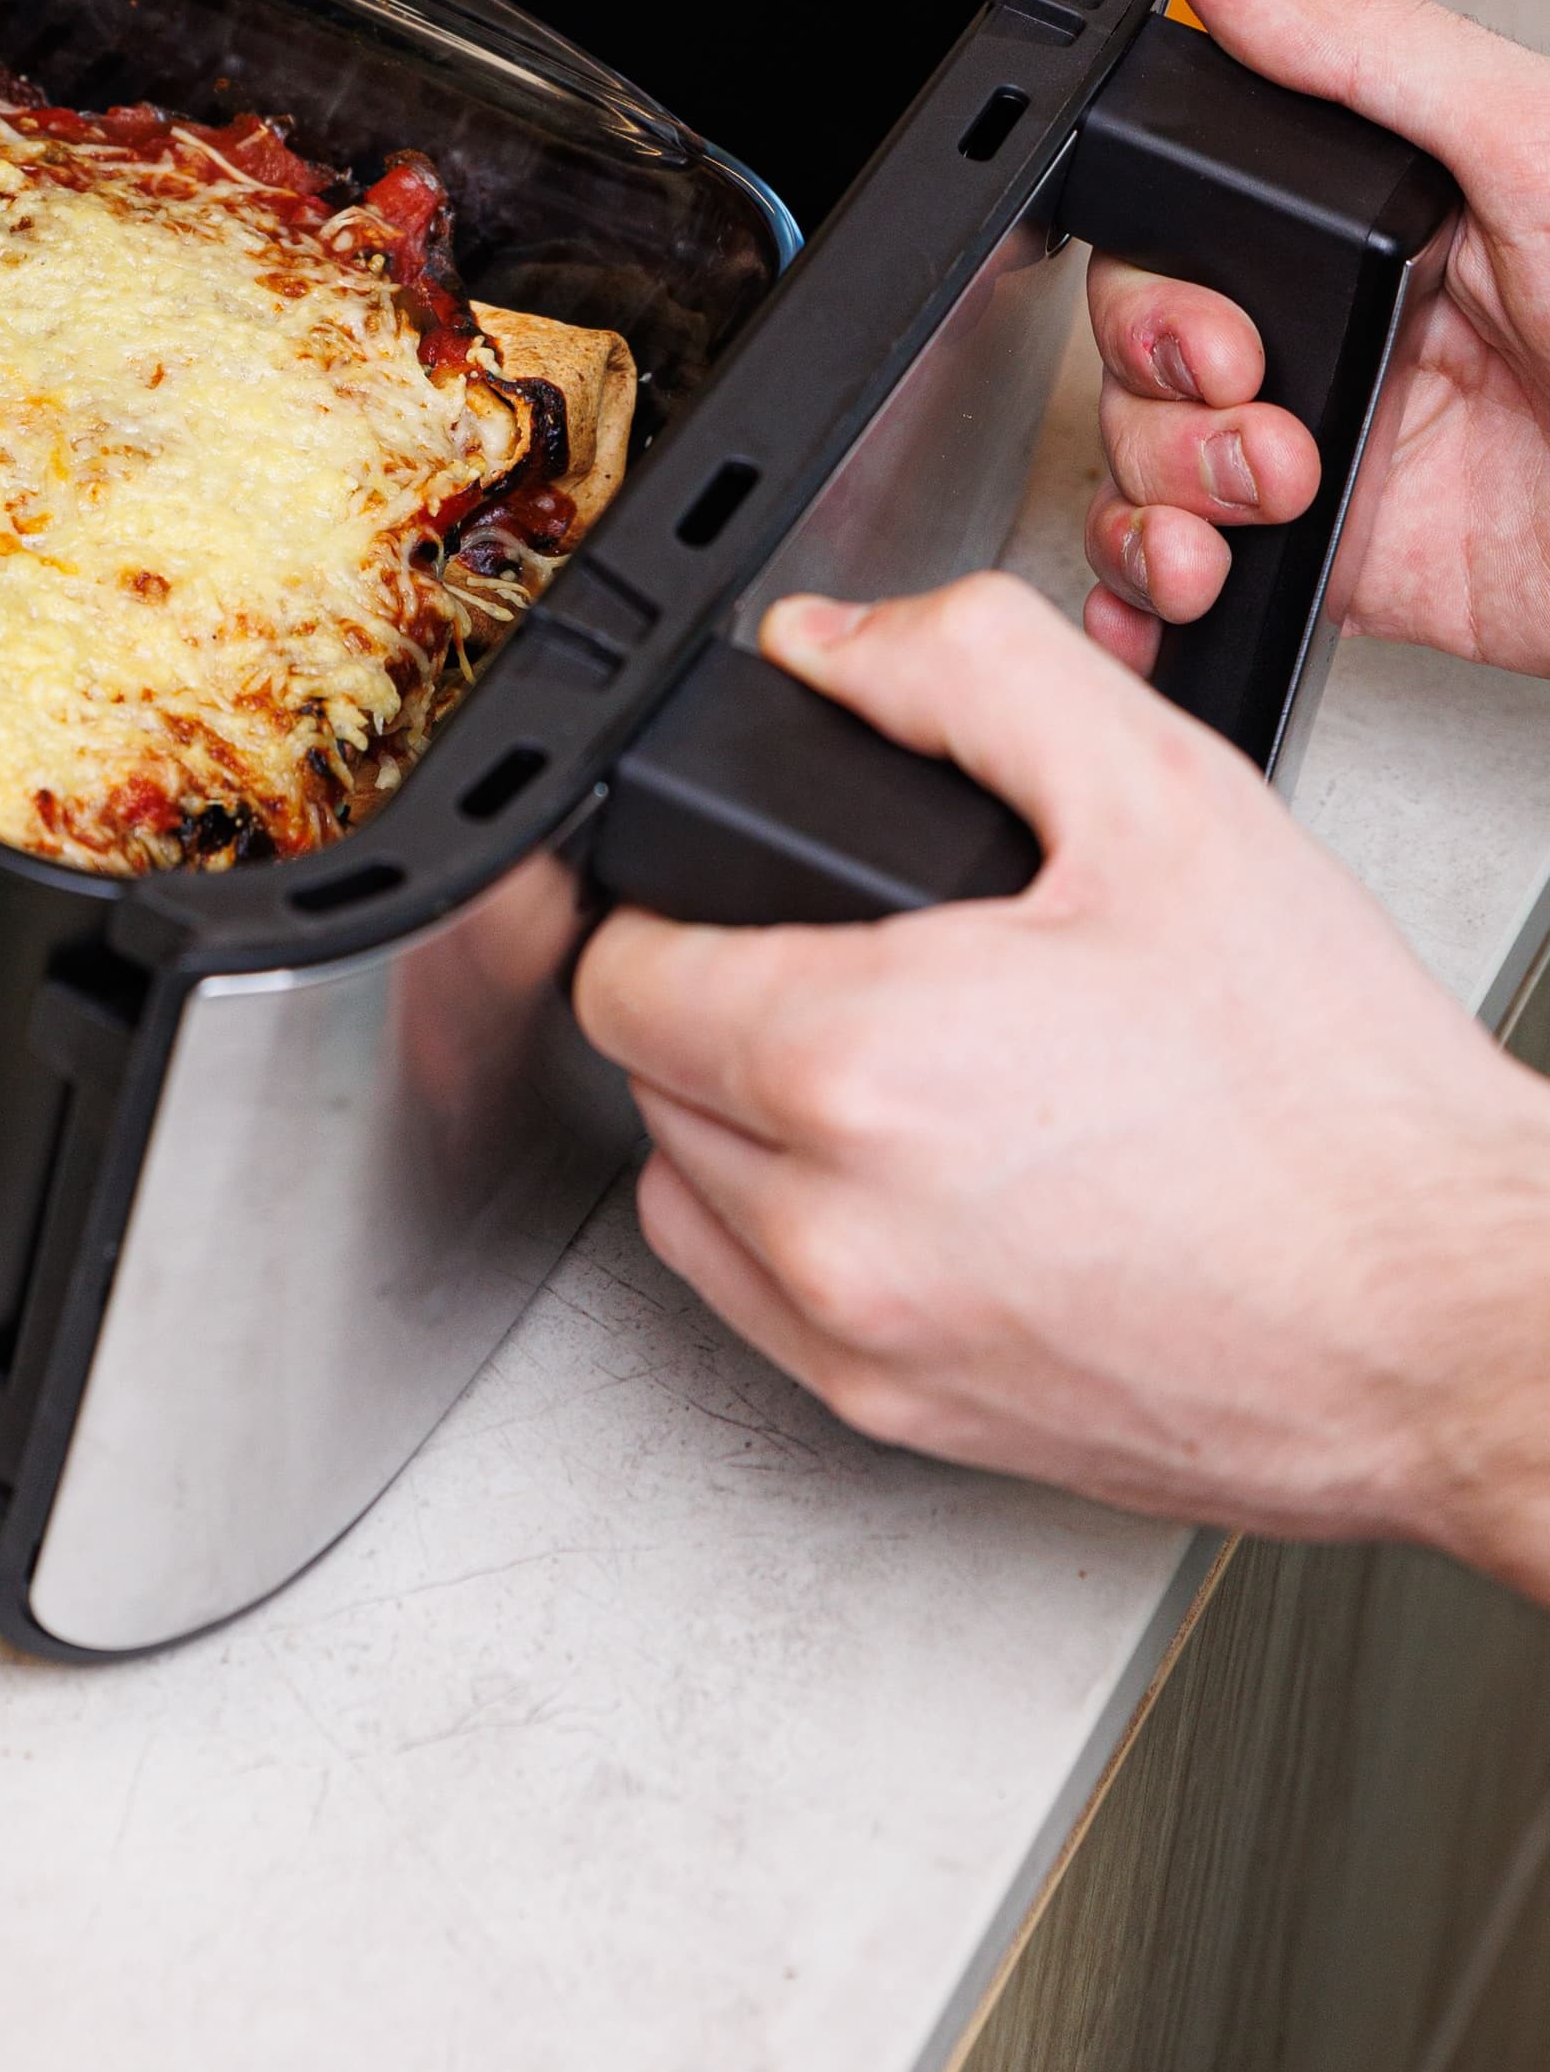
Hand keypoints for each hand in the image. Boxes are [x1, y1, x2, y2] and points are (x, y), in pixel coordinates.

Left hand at [573, 573, 1549, 1588]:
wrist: (1449, 1315)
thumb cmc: (1335, 1099)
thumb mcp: (1166, 797)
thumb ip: (969, 672)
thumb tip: (829, 645)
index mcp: (863, 1064)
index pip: (623, 970)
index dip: (667, 901)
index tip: (731, 885)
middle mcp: (835, 1227)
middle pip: (648, 1079)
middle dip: (716, 999)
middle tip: (839, 954)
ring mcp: (863, 1344)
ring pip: (690, 1198)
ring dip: (741, 1122)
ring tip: (875, 1059)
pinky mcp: (906, 1426)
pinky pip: (761, 1308)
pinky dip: (795, 1233)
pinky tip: (909, 1174)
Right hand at [1086, 0, 1549, 676]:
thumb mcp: (1533, 153)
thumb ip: (1378, 51)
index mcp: (1379, 222)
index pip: (1189, 225)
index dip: (1160, 282)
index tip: (1221, 332)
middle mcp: (1343, 327)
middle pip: (1140, 346)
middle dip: (1159, 396)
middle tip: (1255, 416)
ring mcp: (1330, 447)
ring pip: (1141, 458)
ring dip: (1158, 495)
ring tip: (1267, 506)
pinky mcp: (1335, 559)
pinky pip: (1184, 567)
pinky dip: (1141, 583)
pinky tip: (1180, 576)